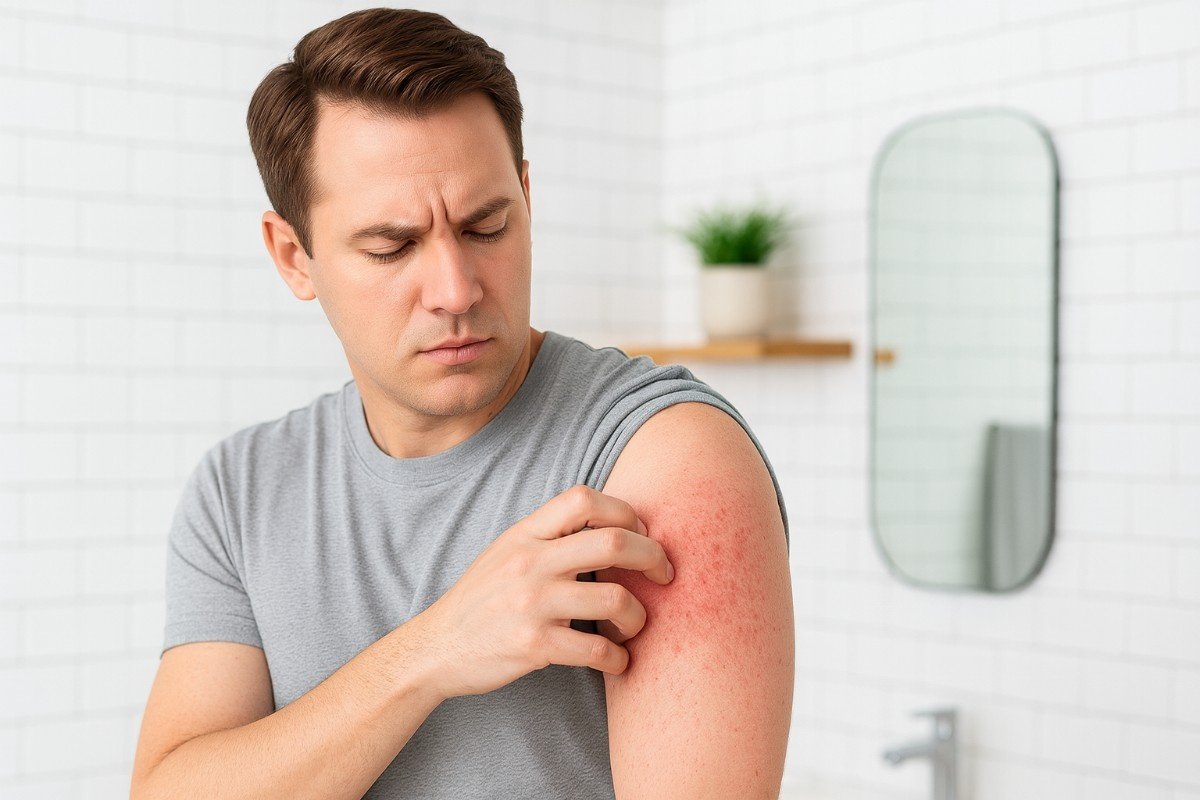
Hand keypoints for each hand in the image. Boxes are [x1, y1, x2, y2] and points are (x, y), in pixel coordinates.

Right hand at [415, 484, 674, 699]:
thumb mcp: (508, 551)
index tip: (640, 534)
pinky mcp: (534, 645)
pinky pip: (597, 650)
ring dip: (638, 616)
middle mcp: (530, 562)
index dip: (624, 511)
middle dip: (653, 557)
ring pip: (615, 599)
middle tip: (665, 575)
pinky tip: (617, 662)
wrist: (436, 648)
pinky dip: (618, 659)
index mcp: (525, 534)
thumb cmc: (482, 599)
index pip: (584, 498)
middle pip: (614, 543)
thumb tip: (615, 526)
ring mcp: (532, 604)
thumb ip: (551, 535)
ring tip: (633, 626)